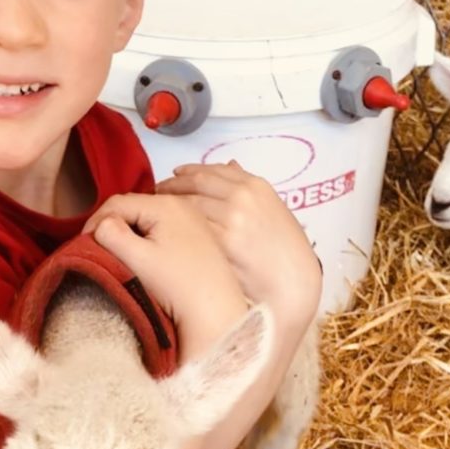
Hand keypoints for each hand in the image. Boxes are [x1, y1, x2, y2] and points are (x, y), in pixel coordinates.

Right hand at [82, 192, 244, 339]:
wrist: (216, 312)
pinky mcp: (200, 236)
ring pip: (149, 217)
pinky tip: (147, 256)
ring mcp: (194, 219)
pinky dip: (149, 236)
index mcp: (166, 204)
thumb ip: (111, 234)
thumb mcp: (137, 258)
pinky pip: (165, 227)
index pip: (117, 202)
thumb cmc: (177, 287)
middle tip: (99, 249)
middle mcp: (183, 205)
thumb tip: (101, 224)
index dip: (94, 221)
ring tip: (120, 254)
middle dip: (113, 225)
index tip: (84, 244)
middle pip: (134, 207)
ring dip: (131, 231)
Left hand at [157, 161, 320, 326]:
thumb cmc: (286, 253)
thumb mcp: (274, 210)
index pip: (213, 170)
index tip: (175, 175)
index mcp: (256, 186)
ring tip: (156, 211)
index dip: (188, 172)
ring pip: (188, 205)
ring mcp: (232, 218)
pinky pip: (189, 229)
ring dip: (168, 206)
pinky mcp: (222, 242)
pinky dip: (173, 227)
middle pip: (195, 184)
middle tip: (156, 192)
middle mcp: (243, 196)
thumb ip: (249, 189)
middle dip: (172, 186)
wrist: (293, 282)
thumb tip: (230, 166)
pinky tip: (165, 232)